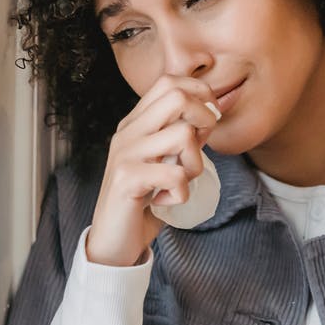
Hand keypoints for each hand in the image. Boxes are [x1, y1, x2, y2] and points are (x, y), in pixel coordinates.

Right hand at [86, 75, 219, 265]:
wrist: (113, 242)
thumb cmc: (143, 203)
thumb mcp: (164, 164)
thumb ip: (182, 139)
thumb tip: (211, 114)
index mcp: (135, 124)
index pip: (169, 82)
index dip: (199, 94)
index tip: (206, 123)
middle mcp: (127, 132)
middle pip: (177, 96)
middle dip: (204, 119)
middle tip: (200, 148)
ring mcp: (125, 154)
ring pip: (183, 135)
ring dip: (194, 164)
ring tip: (180, 183)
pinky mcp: (127, 179)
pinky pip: (176, 174)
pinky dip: (181, 193)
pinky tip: (166, 201)